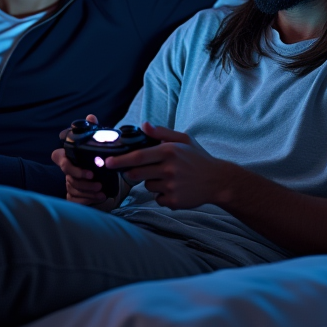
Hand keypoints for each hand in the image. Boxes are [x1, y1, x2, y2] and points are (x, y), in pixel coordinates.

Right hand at [52, 113, 114, 207]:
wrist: (104, 173)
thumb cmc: (96, 156)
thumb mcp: (96, 142)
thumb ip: (93, 129)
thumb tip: (91, 116)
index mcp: (67, 155)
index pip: (58, 158)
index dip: (69, 166)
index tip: (88, 172)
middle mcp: (66, 170)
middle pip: (69, 177)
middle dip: (83, 182)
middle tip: (97, 182)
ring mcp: (68, 182)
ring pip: (73, 189)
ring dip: (88, 192)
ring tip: (101, 190)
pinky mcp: (73, 195)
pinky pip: (75, 199)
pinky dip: (88, 199)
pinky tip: (99, 197)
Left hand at [105, 122, 227, 209]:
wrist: (218, 181)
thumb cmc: (198, 158)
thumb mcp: (184, 140)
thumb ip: (162, 133)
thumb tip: (144, 125)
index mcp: (169, 152)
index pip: (138, 156)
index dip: (120, 160)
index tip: (108, 162)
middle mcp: (169, 169)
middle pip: (136, 173)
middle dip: (132, 172)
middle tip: (140, 169)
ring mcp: (171, 187)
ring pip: (147, 186)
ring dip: (151, 182)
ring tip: (169, 178)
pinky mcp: (174, 201)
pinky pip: (157, 198)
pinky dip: (161, 195)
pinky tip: (175, 188)